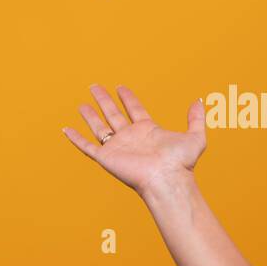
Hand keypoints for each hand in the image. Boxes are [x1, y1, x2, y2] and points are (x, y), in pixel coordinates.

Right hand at [62, 84, 206, 198]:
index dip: (127, 98)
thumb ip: (196, 119)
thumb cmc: (181, 163)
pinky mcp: (106, 157)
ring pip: (99, 127)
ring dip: (89, 116)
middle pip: (113, 113)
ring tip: (81, 104)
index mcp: (147, 130)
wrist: (167, 179)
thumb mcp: (195, 137)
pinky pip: (87, 146)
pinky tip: (66, 129)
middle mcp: (130, 137)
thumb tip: (200, 101)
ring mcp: (117, 147)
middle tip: (95, 86)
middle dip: (104, 100)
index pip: (134, 109)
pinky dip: (76, 138)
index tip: (120, 87)